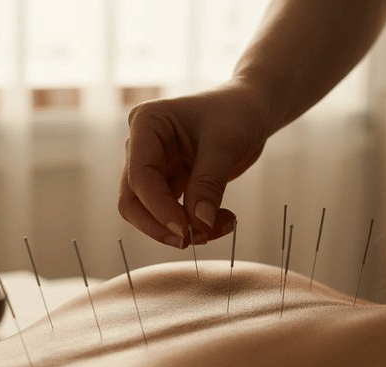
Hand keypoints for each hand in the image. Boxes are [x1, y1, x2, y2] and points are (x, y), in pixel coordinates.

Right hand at [118, 78, 270, 247]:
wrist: (252, 109)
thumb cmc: (237, 112)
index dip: (159, 208)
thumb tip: (199, 225)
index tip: (186, 231)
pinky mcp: (169, 182)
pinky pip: (172, 214)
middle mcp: (142, 146)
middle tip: (196, 238)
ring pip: (149, 213)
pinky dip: (195, 223)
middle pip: (134, 200)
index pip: (140, 176)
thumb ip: (209, 184)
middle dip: (162, 225)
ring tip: (221, 226)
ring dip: (181, 229)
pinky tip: (222, 220)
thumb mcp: (226, 144)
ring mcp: (154, 166)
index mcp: (146, 125)